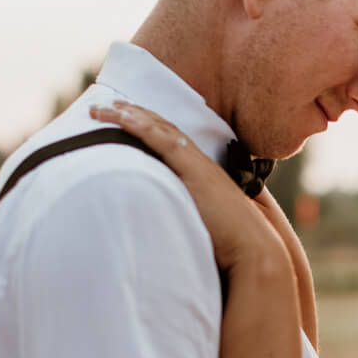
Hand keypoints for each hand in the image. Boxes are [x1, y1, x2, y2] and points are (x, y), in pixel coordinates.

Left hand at [89, 101, 283, 269]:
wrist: (254, 252)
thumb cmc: (231, 246)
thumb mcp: (202, 224)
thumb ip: (186, 215)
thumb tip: (165, 220)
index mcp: (202, 174)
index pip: (170, 140)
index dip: (146, 125)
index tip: (123, 117)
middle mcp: (200, 163)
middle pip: (162, 128)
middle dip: (133, 114)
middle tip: (105, 105)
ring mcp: (198, 165)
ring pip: (159, 129)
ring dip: (129, 115)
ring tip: (103, 108)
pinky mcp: (194, 170)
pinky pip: (162, 140)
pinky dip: (141, 126)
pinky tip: (122, 117)